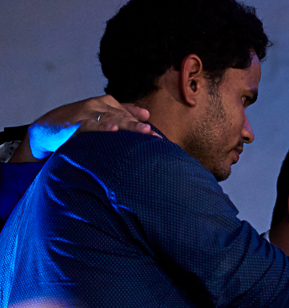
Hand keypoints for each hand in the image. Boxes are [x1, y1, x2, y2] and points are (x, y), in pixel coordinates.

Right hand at [13, 95, 152, 162]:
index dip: (141, 124)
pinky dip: (102, 127)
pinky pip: (90, 126)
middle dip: (139, 127)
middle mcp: (96, 106)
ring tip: (144, 131)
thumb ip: (122, 113)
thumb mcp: (99, 116)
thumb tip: (146, 114)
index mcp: (104, 103)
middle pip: (121, 116)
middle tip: (155, 136)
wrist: (44, 129)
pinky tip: (114, 130)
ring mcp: (84, 114)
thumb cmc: (76, 124)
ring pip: (110, 119)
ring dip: (128, 125)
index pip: (126, 113)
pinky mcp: (73, 124)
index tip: (159, 137)